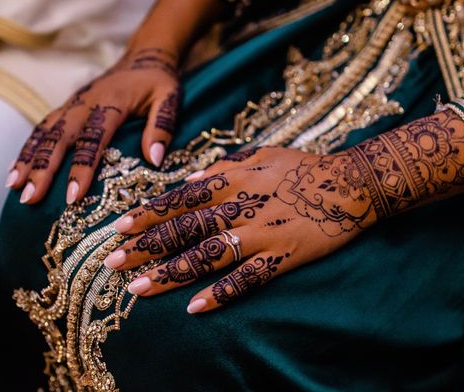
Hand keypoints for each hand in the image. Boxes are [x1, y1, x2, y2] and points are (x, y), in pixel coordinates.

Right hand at [6, 48, 181, 204]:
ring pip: (45, 132)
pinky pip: (43, 127)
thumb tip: (154, 158)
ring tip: (14, 187)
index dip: (82, 169)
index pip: (94, 139)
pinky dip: (28, 148)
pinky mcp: (68, 107)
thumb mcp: (170, 98)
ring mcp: (73, 104)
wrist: (144, 57)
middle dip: (43, 169)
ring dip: (28, 160)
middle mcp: (86, 102)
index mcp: (111, 101)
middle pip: (60, 138)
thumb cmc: (159, 81)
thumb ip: (162, 125)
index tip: (73, 196)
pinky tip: (16, 170)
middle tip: (30, 198)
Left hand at [104, 146, 378, 313]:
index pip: (183, 198)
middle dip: (147, 246)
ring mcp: (262, 234)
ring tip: (140, 289)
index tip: (120, 227)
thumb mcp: (263, 155)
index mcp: (236, 179)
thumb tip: (192, 179)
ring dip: (172, 273)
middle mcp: (243, 207)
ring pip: (209, 256)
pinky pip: (247, 278)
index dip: (150, 213)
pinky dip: (221, 293)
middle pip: (187, 229)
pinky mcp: (282, 257)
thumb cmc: (304, 167)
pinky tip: (195, 308)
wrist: (350, 185)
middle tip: (113, 263)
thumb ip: (225, 166)